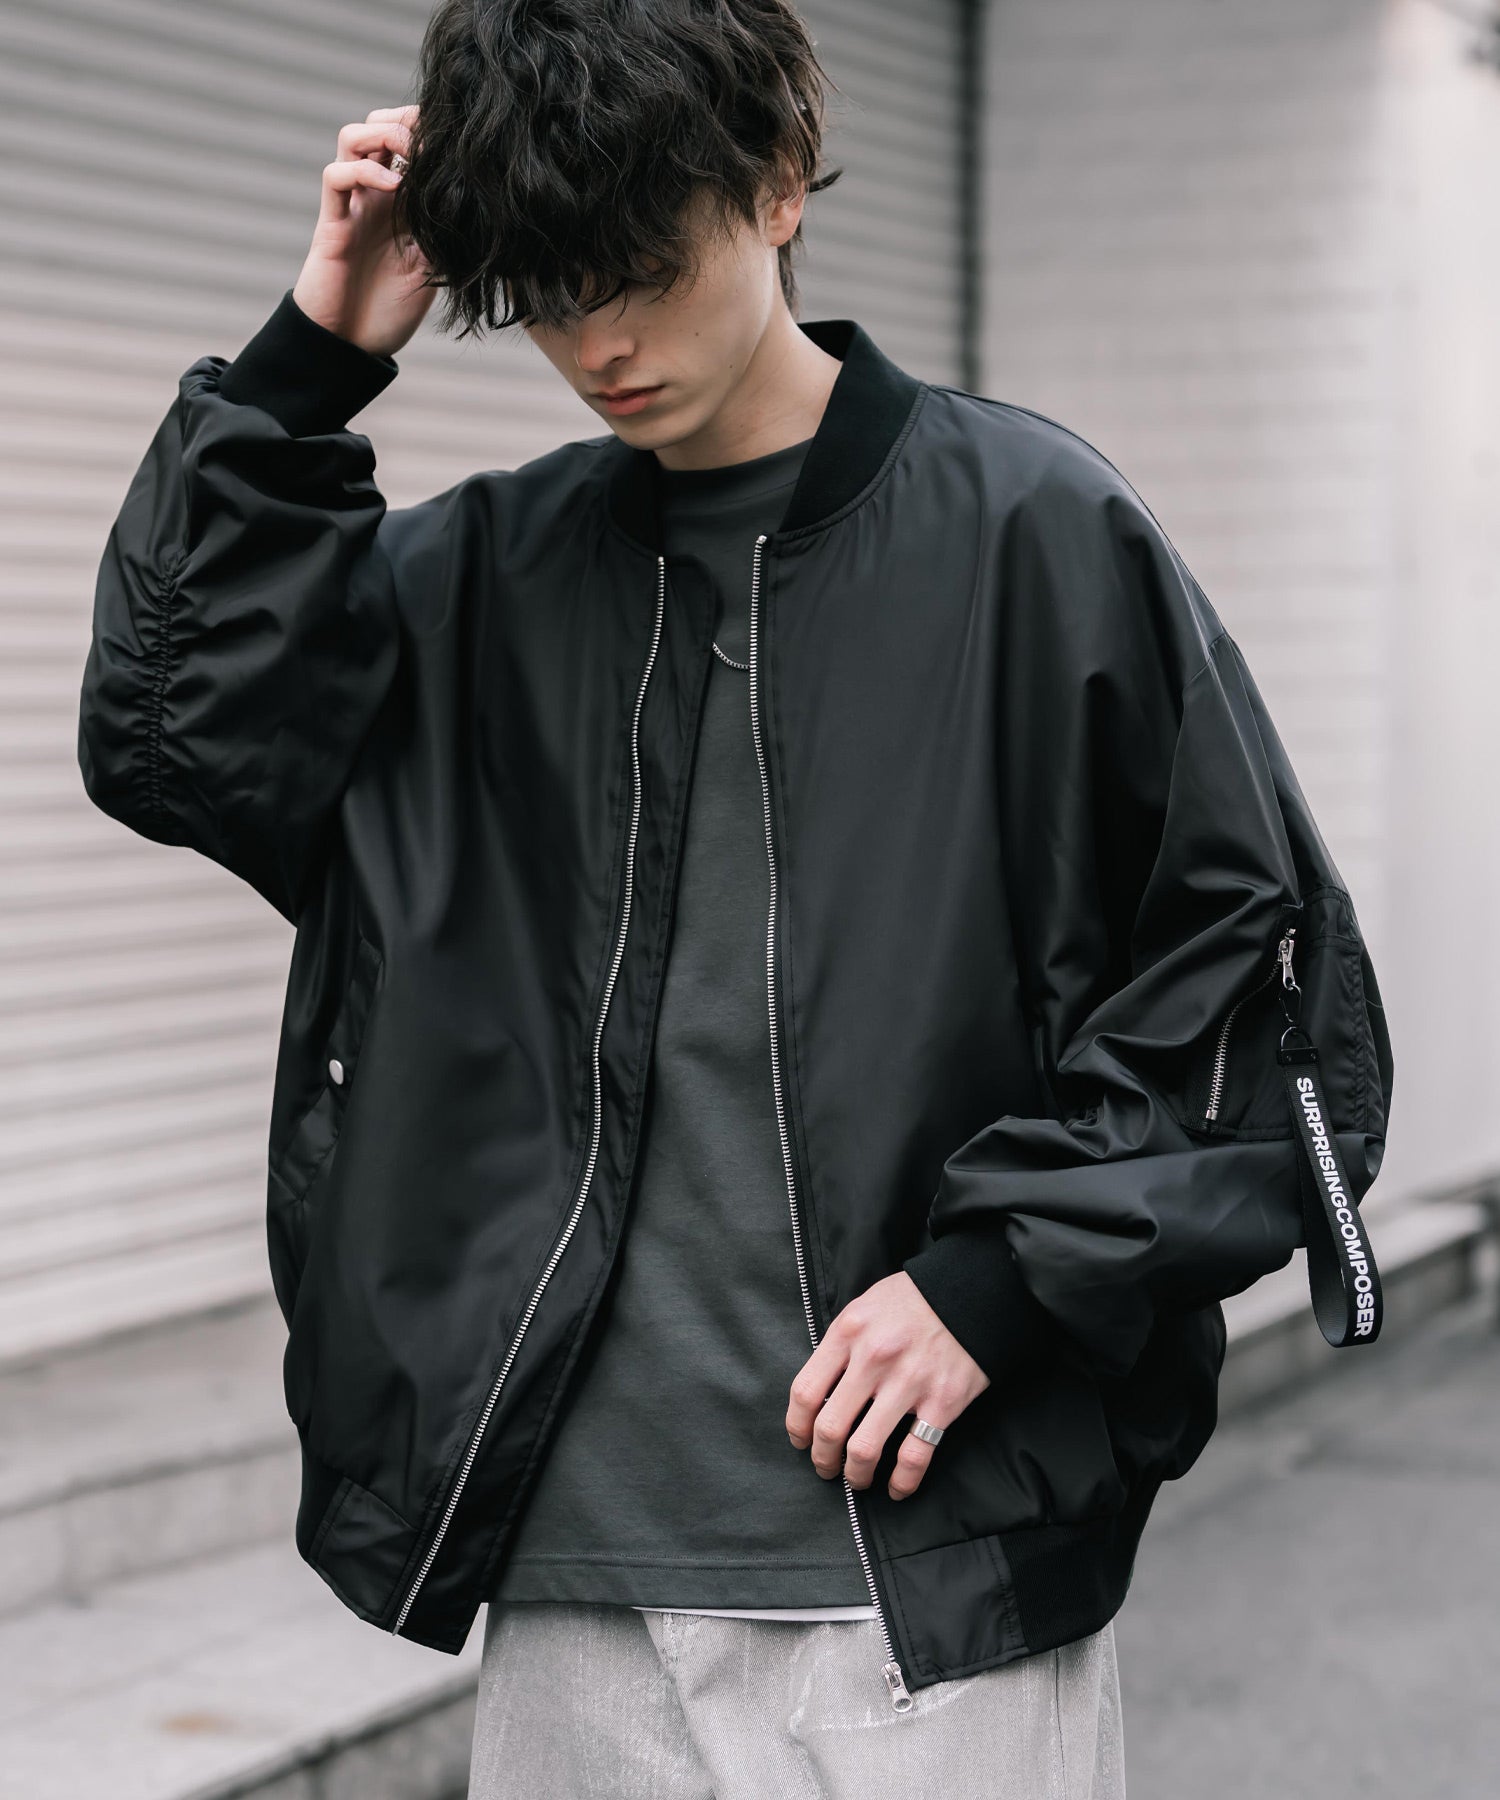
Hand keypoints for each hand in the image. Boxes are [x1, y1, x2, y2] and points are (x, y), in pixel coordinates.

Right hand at [291, 105, 437, 359]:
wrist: (351, 347)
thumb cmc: (388, 312)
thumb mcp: (434, 271)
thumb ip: (449, 238)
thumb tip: (483, 211)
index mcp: (401, 204)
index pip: (409, 144)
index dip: (430, 130)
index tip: (459, 137)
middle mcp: (374, 196)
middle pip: (378, 125)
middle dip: (405, 119)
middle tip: (434, 136)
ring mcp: (351, 205)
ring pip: (351, 137)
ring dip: (381, 132)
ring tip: (412, 152)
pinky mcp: (332, 223)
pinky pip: (336, 176)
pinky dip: (364, 170)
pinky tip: (393, 185)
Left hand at [785, 1271, 990, 1501]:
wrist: (971, 1290)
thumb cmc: (912, 1300)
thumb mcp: (864, 1307)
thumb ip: (840, 1345)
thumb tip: (820, 1390)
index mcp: (848, 1333)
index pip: (805, 1392)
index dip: (797, 1426)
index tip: (800, 1440)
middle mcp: (874, 1359)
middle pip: (830, 1428)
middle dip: (822, 1458)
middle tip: (825, 1467)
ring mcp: (908, 1383)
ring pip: (865, 1449)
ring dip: (855, 1475)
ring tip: (855, 1480)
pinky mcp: (943, 1402)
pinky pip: (915, 1456)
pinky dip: (902, 1482)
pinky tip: (895, 1489)